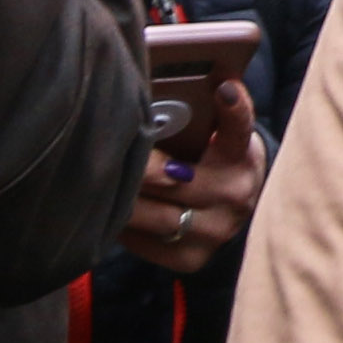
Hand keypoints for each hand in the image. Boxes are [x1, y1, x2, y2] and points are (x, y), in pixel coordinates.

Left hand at [125, 79, 266, 276]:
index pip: (239, 130)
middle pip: (175, 180)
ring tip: (100, 181)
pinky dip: (125, 224)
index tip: (224, 88)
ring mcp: (214, 233)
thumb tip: (160, 84)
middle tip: (111, 148)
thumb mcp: (219, 136)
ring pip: (156, 216)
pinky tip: (113, 207)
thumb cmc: (214, 159)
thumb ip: (201, 116)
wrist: (234, 210)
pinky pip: (144, 241)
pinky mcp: (191, 258)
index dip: (234, 109)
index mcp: (241, 157)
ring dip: (125, 198)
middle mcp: (234, 197)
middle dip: (140, 166)